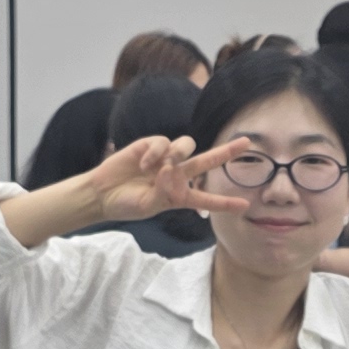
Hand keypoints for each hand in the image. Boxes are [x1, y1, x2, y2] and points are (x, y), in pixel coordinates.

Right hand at [78, 133, 249, 223]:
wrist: (102, 193)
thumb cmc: (126, 204)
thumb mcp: (148, 206)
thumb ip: (163, 192)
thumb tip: (171, 169)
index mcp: (179, 195)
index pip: (206, 198)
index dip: (224, 203)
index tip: (244, 206)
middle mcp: (177, 175)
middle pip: (207, 161)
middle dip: (226, 152)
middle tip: (246, 143)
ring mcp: (165, 159)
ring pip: (187, 146)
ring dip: (179, 154)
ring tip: (161, 166)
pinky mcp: (151, 146)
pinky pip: (163, 142)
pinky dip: (155, 152)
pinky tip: (143, 163)